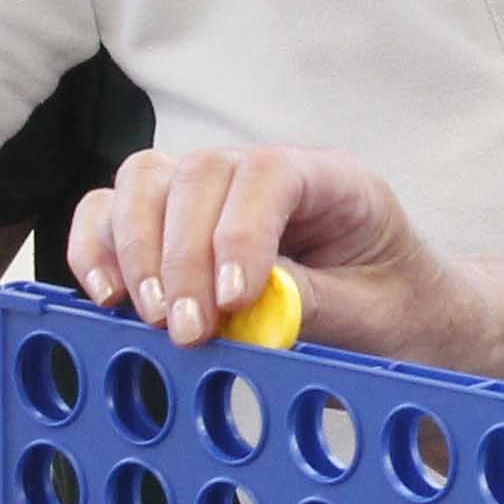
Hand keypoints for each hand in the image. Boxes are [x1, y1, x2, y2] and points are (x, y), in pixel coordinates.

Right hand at [65, 144, 480, 358]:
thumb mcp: (377, 316)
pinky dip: (97, 248)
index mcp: (333, 180)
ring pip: (145, 181)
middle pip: (198, 173)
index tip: (233, 300)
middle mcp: (265, 173)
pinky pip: (114, 212)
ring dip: (134, 249)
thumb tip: (245, 310)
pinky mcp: (175, 227)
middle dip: (181, 254)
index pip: (270, 175)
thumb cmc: (399, 312)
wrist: (406, 322)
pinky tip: (107, 297)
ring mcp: (213, 195)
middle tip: (185, 329)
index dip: (240, 232)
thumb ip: (314, 306)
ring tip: (149, 318)